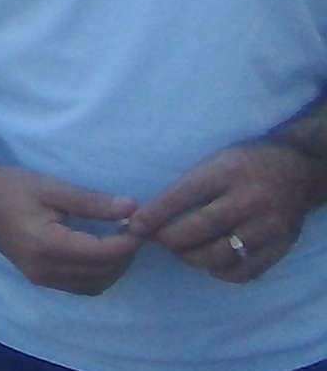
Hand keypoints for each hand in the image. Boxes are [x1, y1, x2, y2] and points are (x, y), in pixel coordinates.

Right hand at [0, 163, 142, 295]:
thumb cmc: (10, 186)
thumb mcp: (52, 187)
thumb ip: (92, 202)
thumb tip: (133, 208)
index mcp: (48, 246)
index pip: (105, 253)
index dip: (130, 240)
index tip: (143, 221)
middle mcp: (46, 270)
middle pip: (104, 273)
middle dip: (126, 254)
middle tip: (133, 228)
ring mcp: (41, 278)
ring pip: (95, 285)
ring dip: (114, 267)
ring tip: (118, 239)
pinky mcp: (38, 278)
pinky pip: (80, 286)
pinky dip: (98, 274)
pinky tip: (98, 251)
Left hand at [127, 142, 318, 283]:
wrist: (298, 169)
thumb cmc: (246, 163)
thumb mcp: (215, 161)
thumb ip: (187, 186)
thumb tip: (146, 215)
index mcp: (226, 172)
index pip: (182, 196)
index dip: (154, 215)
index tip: (134, 227)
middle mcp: (249, 199)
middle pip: (199, 229)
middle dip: (170, 240)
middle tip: (158, 240)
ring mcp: (268, 226)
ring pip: (220, 255)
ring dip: (192, 258)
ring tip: (183, 251)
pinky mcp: (281, 246)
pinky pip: (245, 271)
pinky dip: (221, 271)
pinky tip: (211, 262)